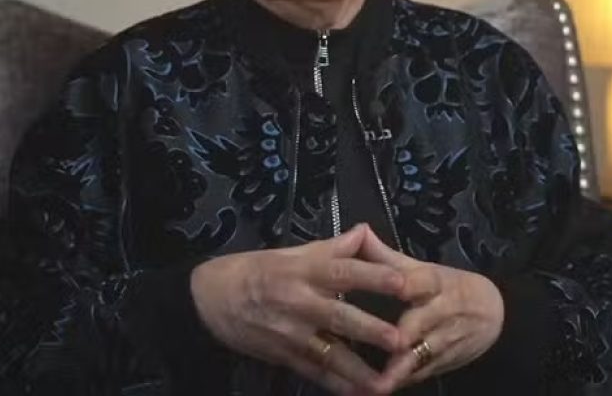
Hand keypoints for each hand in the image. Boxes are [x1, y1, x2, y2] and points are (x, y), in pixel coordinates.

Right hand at [190, 224, 404, 393]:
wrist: (208, 299)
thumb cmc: (256, 269)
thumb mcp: (292, 252)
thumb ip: (333, 247)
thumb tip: (366, 231)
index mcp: (304, 271)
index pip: (343, 272)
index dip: (373, 277)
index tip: (402, 282)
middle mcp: (299, 303)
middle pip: (339, 317)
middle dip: (369, 330)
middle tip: (399, 339)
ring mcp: (291, 334)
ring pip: (329, 353)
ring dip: (357, 369)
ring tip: (385, 382)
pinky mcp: (284, 357)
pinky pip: (314, 374)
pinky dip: (337, 386)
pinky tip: (360, 395)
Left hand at [358, 229, 504, 391]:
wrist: (495, 314)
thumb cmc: (450, 287)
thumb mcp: (423, 268)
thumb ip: (387, 257)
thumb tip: (358, 231)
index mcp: (436, 282)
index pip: (421, 280)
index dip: (406, 283)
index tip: (392, 286)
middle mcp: (442, 311)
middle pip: (422, 323)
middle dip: (403, 335)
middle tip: (385, 343)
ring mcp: (445, 340)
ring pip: (422, 355)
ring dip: (399, 370)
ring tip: (375, 385)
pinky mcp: (444, 363)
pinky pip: (421, 374)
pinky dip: (401, 382)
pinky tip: (377, 392)